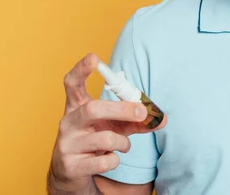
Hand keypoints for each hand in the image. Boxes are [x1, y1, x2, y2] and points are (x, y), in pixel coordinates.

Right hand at [47, 53, 166, 193]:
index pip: (72, 83)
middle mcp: (68, 122)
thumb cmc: (95, 139)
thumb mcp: (114, 126)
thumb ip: (136, 120)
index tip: (94, 57)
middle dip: (121, 110)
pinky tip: (111, 159)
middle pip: (93, 108)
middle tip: (142, 112)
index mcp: (76, 106)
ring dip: (123, 142)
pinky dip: (115, 160)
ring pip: (104, 138)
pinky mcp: (71, 165)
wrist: (71, 171)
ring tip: (124, 145)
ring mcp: (67, 144)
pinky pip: (103, 162)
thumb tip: (163, 118)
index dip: (81, 69)